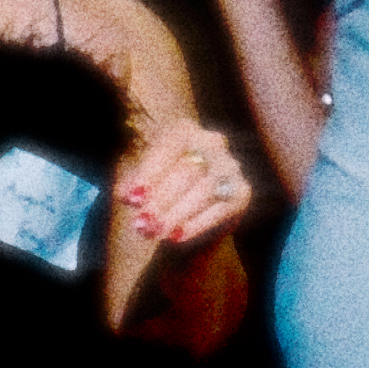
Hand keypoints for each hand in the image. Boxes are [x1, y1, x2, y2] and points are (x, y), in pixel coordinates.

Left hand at [109, 123, 255, 255]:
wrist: (185, 218)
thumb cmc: (159, 191)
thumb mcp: (142, 184)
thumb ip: (134, 185)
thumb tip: (126, 194)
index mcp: (185, 131)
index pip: (169, 146)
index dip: (150, 172)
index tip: (130, 198)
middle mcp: (213, 143)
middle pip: (188, 171)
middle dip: (162, 199)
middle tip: (141, 223)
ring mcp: (230, 167)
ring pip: (204, 190)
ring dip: (176, 213)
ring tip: (154, 232)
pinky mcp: (242, 192)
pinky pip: (220, 208)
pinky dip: (196, 224)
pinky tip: (176, 237)